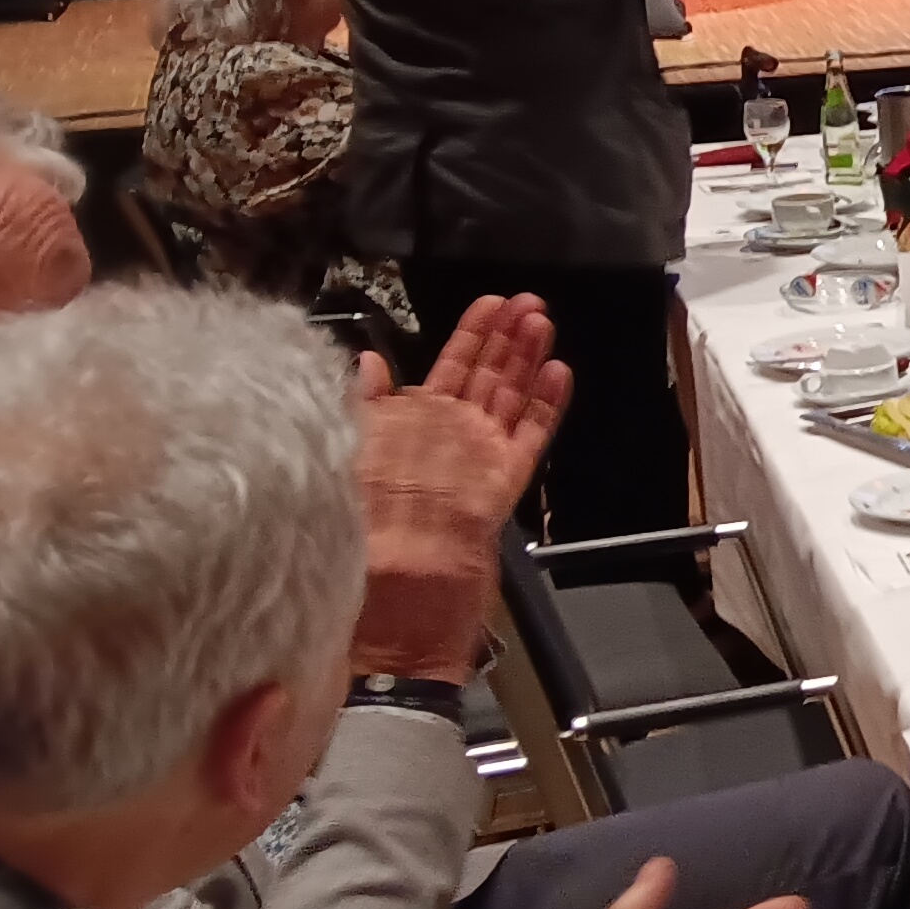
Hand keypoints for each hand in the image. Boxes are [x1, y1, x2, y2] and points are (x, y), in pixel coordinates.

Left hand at [345, 301, 565, 680]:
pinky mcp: (505, 488)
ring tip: (545, 321)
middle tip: (529, 300)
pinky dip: (545, 406)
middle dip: (507, 337)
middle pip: (487, 379)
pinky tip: (559, 373)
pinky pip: (530, 438)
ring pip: (510, 400)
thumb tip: (365, 362)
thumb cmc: (362, 538)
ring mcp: (481, 464)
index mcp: (414, 431)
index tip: (490, 303)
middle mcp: (451, 442)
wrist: (392, 608)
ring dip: (528, 359)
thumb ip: (365, 409)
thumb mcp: (350, 459)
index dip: (470, 336)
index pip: (449, 371)